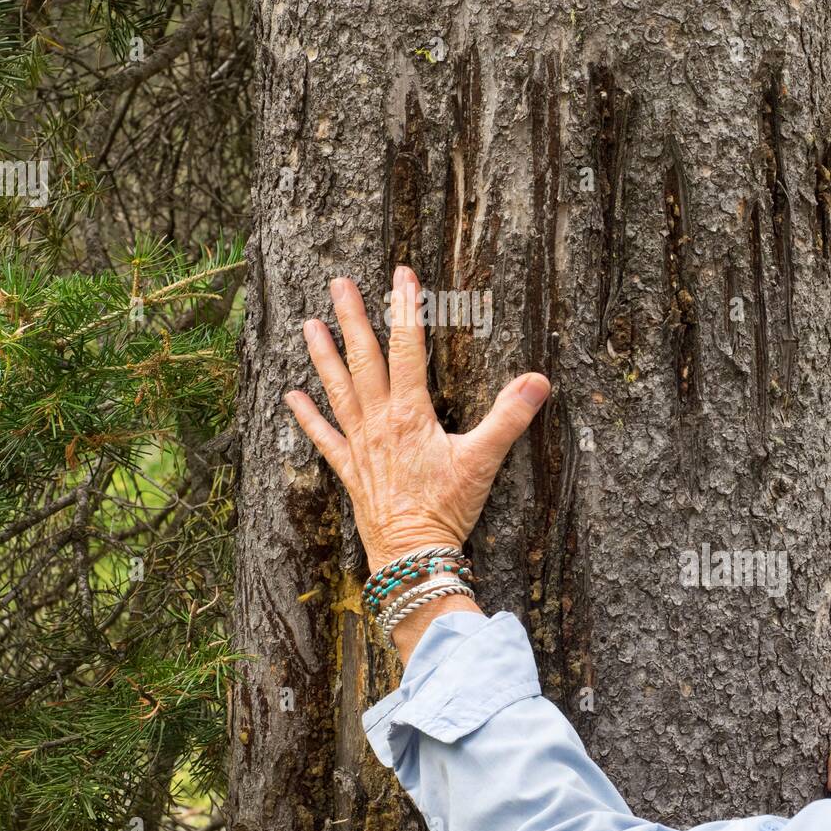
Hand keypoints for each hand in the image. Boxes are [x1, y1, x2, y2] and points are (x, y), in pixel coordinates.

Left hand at [284, 267, 549, 574]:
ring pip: (338, 390)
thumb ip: (509, 417)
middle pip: (364, 360)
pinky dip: (306, 417)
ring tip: (309, 324)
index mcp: (410, 413)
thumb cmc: (448, 509)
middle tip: (339, 283)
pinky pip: (324, 437)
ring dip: (323, 356)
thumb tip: (539, 381)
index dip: (405, 309)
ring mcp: (360, 445)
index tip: (402, 275)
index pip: (407, 349)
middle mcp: (379, 422)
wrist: (413, 554)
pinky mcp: (350, 470)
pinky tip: (290, 396)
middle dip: (353, 318)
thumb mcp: (484, 460)